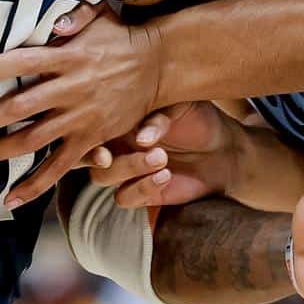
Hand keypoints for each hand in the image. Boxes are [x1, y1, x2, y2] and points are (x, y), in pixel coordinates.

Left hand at [0, 2, 163, 208]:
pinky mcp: (91, 140)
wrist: (158, 67)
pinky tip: (9, 199)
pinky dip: (34, 185)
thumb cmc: (119, 38)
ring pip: (33, 140)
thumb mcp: (98, 15)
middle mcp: (71, 89)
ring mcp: (81, 118)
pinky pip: (59, 167)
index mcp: (68, 57)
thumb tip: (53, 23)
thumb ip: (74, 15)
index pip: (24, 62)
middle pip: (21, 107)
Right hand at [85, 102, 239, 208]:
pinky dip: (141, 188)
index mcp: (117, 118)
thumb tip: (141, 137)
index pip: (85, 124)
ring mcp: (125, 170)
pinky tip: (165, 175)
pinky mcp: (141, 193)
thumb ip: (158, 116)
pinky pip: (124, 197)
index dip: (83, 132)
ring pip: (102, 176)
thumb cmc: (196, 119)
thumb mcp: (180, 106)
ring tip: (160, 158)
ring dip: (128, 168)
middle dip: (89, 157)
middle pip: (80, 155)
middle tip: (108, 157)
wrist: (223, 149)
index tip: (102, 136)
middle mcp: (115, 144)